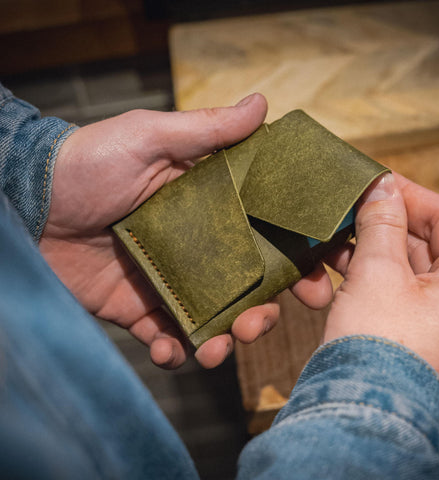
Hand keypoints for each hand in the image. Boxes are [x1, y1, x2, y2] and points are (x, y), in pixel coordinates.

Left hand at [40, 93, 283, 368]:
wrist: (28, 202)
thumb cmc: (89, 161)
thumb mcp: (150, 137)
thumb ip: (207, 129)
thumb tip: (262, 104)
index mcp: (210, 209)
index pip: (266, 235)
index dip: (298, 257)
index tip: (322, 277)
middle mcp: (198, 248)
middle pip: (247, 286)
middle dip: (265, 311)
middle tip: (263, 323)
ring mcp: (170, 280)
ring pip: (214, 318)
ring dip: (225, 340)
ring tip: (220, 348)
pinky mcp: (138, 306)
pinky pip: (166, 337)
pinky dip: (174, 352)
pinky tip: (173, 350)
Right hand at [296, 172, 438, 409]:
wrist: (360, 414)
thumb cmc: (383, 349)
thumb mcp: (379, 271)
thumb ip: (381, 223)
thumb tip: (381, 188)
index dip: (411, 195)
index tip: (379, 182)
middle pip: (421, 243)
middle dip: (380, 223)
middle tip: (349, 208)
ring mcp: (430, 319)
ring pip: (398, 267)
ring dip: (364, 250)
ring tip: (332, 239)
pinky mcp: (401, 332)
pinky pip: (384, 291)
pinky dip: (360, 276)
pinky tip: (332, 269)